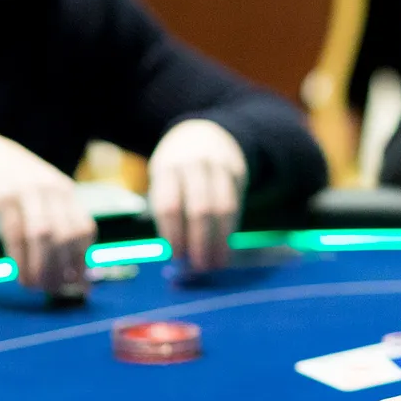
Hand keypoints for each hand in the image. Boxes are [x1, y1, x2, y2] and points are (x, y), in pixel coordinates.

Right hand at [0, 129, 96, 292]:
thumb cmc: (12, 181)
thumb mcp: (41, 194)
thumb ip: (55, 221)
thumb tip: (66, 268)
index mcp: (65, 192)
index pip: (85, 230)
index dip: (83, 260)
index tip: (78, 285)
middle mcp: (52, 190)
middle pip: (66, 236)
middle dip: (62, 268)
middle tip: (53, 291)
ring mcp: (29, 191)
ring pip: (44, 235)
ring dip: (42, 266)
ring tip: (35, 286)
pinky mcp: (4, 196)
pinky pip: (15, 232)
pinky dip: (20, 258)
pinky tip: (19, 273)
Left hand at [148, 119, 246, 272]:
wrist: (203, 133)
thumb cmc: (176, 170)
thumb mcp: (162, 180)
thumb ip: (167, 214)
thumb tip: (174, 257)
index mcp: (167, 168)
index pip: (169, 205)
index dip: (173, 234)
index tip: (176, 256)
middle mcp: (194, 165)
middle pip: (200, 208)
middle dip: (200, 241)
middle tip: (200, 266)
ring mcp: (219, 167)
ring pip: (224, 208)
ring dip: (221, 240)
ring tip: (217, 263)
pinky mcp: (238, 172)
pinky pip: (237, 204)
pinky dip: (231, 229)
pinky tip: (226, 246)